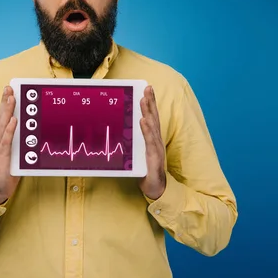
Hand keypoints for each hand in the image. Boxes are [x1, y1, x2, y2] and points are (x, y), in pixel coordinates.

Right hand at [0, 86, 19, 204]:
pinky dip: (9, 130)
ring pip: (2, 126)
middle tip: (8, 88)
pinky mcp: (2, 158)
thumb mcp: (13, 152)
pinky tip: (13, 121)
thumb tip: (27, 127)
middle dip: (5, 102)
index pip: (2, 118)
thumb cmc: (7, 171)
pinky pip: (7, 142)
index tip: (9, 91)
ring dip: (7, 112)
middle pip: (0, 118)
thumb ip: (17, 140)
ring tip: (11, 99)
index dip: (5, 104)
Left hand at [138, 85, 166, 199]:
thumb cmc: (146, 171)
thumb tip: (121, 130)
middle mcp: (156, 141)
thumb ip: (133, 143)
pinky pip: (150, 143)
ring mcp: (156, 149)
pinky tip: (144, 121)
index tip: (147, 89)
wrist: (156, 190)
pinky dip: (147, 131)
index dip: (150, 104)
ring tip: (144, 100)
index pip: (151, 118)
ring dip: (148, 112)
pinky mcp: (154, 158)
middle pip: (153, 118)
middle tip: (147, 88)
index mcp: (152, 139)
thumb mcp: (137, 154)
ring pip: (152, 128)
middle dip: (150, 102)